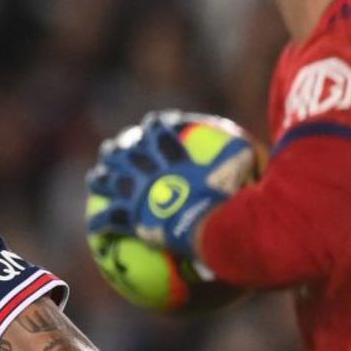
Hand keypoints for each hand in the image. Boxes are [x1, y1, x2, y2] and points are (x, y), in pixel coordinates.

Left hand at [85, 110, 257, 258]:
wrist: (205, 223)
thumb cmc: (226, 201)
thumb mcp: (241, 172)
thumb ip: (246, 160)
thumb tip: (257, 152)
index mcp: (174, 162)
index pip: (162, 136)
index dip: (156, 127)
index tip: (153, 122)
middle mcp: (150, 173)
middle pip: (127, 155)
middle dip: (118, 150)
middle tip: (112, 147)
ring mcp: (137, 193)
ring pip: (110, 180)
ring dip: (101, 178)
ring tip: (94, 178)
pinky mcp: (130, 216)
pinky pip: (108, 218)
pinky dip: (100, 223)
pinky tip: (93, 227)